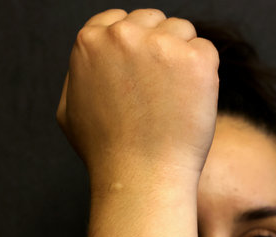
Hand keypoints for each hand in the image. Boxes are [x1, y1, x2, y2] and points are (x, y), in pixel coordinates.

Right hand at [57, 9, 219, 189]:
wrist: (141, 177)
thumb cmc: (106, 153)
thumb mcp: (69, 110)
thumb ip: (80, 74)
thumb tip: (93, 58)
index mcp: (90, 41)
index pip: (120, 20)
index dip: (134, 44)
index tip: (141, 71)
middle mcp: (123, 35)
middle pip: (154, 21)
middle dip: (160, 47)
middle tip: (160, 90)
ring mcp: (161, 45)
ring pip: (183, 31)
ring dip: (182, 58)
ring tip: (174, 100)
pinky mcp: (195, 60)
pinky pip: (206, 51)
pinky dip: (204, 75)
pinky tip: (189, 103)